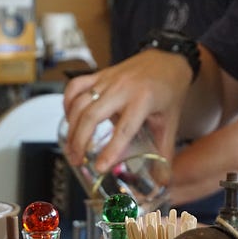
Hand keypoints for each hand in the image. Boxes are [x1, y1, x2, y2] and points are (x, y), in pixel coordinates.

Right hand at [62, 49, 192, 170]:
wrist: (168, 59)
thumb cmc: (168, 91)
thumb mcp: (170, 121)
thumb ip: (164, 151)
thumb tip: (162, 179)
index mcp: (144, 100)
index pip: (124, 128)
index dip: (110, 150)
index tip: (100, 167)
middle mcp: (123, 88)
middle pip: (92, 116)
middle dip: (80, 141)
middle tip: (77, 160)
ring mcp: (108, 80)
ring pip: (80, 103)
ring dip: (71, 127)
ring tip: (71, 147)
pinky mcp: (99, 75)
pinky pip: (75, 87)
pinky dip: (67, 103)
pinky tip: (69, 119)